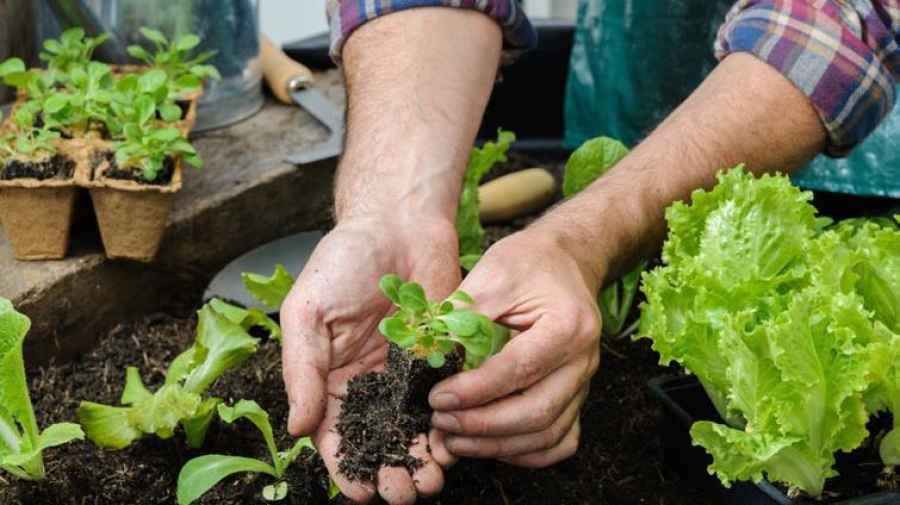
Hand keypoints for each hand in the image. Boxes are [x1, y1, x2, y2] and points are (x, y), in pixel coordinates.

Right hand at [281, 216, 459, 503]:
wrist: (399, 222)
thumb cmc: (343, 260)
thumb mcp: (308, 313)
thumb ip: (302, 371)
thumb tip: (298, 429)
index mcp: (330, 378)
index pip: (334, 437)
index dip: (345, 469)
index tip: (359, 493)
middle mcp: (369, 384)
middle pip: (377, 442)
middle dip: (388, 474)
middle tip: (402, 494)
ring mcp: (407, 375)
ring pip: (414, 431)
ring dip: (421, 461)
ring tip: (430, 483)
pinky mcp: (441, 360)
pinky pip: (445, 402)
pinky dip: (448, 428)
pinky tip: (453, 447)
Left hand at [428, 228, 601, 466]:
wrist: (566, 260)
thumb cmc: (529, 262)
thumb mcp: (492, 275)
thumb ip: (461, 317)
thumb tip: (426, 359)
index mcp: (567, 325)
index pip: (519, 369)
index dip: (475, 390)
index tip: (437, 398)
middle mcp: (583, 360)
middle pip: (537, 412)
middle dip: (483, 426)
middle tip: (440, 423)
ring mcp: (584, 382)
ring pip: (548, 434)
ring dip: (498, 445)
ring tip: (454, 441)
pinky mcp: (577, 396)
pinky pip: (560, 440)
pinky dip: (527, 453)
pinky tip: (491, 447)